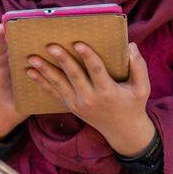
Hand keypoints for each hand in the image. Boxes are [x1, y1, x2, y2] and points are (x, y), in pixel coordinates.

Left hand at [26, 41, 153, 156]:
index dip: (88, 57)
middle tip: (50, 45)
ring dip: (44, 70)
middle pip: (73, 76)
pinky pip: (53, 93)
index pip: (96, 71)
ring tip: (32, 57)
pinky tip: (30, 72)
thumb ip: (138, 66)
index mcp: (108, 91)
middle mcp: (90, 98)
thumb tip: (130, 46)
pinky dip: (41, 82)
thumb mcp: (142, 88)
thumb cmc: (133, 104)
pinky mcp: (70, 106)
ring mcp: (77, 103)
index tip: (78, 43)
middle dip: (62, 60)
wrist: (122, 130)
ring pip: (59, 84)